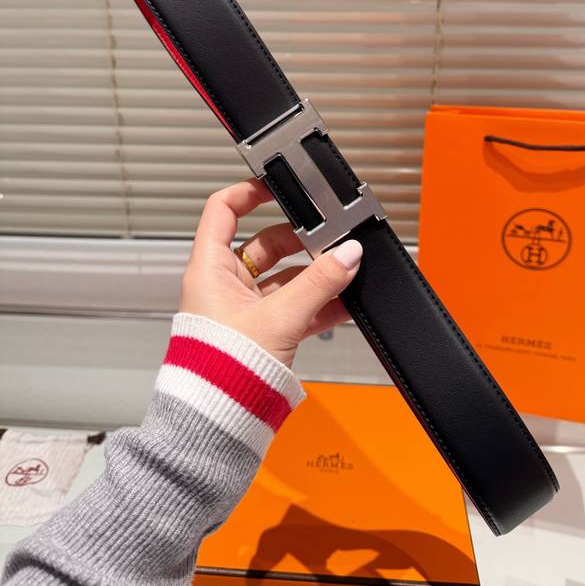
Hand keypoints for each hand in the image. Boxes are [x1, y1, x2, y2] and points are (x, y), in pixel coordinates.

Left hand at [179, 179, 362, 366]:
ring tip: (343, 271)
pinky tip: (344, 303)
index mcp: (209, 269)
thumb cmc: (221, 372)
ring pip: (283, 277)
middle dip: (300, 241)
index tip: (281, 186)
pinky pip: (293, 307)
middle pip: (264, 243)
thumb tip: (348, 255)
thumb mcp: (278, 318)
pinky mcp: (261, 332)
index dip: (249, 192)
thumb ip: (318, 284)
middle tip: (329, 238)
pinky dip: (317, 304)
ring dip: (313, 275)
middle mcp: (223, 285)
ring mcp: (243, 309)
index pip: (222, 210)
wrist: (217, 424)